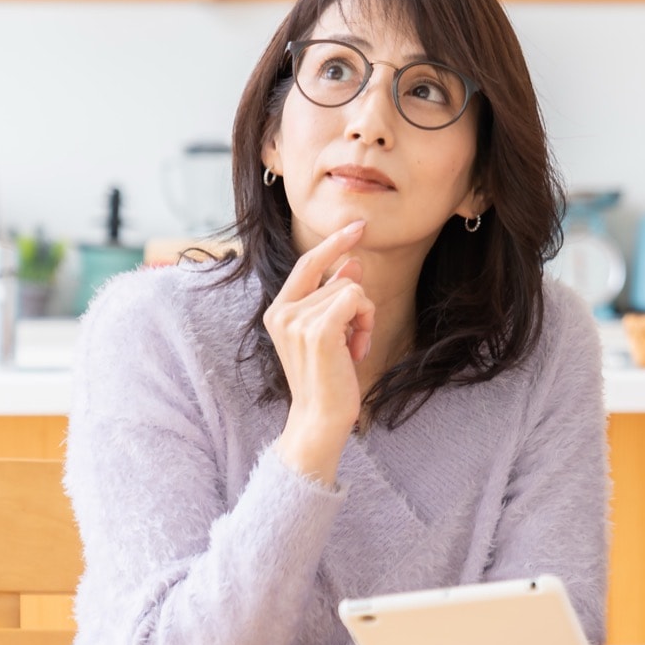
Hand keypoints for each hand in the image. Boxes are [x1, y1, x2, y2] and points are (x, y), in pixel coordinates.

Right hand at [266, 220, 375, 484]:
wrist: (321, 418)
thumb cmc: (328, 378)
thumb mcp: (332, 332)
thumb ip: (335, 296)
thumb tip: (352, 262)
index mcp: (278, 311)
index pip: (307, 263)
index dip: (333, 243)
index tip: (358, 226)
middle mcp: (281, 311)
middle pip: (338, 279)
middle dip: (358, 307)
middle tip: (353, 342)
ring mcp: (297, 320)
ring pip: (352, 289)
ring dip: (364, 319)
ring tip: (352, 350)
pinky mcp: (318, 328)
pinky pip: (357, 299)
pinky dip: (367, 322)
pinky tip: (357, 350)